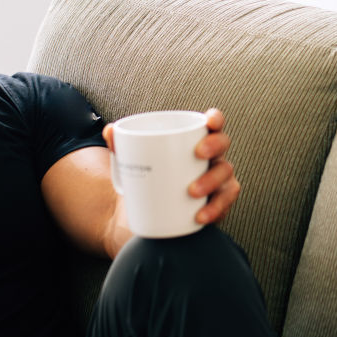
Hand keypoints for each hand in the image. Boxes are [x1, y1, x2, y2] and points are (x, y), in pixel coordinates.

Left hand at [100, 108, 239, 227]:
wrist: (138, 218)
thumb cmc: (142, 181)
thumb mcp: (130, 163)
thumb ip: (120, 146)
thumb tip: (110, 131)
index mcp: (194, 142)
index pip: (212, 124)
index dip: (216, 119)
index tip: (209, 121)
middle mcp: (210, 159)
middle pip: (224, 145)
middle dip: (215, 146)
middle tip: (198, 153)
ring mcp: (216, 183)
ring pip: (226, 176)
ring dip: (212, 181)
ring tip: (191, 191)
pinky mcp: (215, 206)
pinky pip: (223, 205)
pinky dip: (214, 210)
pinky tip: (200, 215)